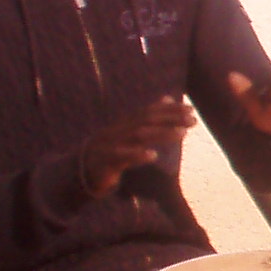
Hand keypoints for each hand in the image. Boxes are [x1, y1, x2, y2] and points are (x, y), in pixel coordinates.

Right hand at [79, 97, 193, 197]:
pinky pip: (121, 158)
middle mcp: (118, 131)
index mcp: (124, 125)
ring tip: (182, 133)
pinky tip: (152, 156)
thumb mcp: (129, 133)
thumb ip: (148, 117)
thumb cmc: (108, 152)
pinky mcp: (104, 163)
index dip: (169, 109)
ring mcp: (110, 145)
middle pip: (146, 121)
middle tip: (193, 119)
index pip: (149, 112)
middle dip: (171, 119)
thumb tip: (166, 98)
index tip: (190, 109)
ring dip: (161, 134)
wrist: (77, 172)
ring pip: (137, 137)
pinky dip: (136, 155)